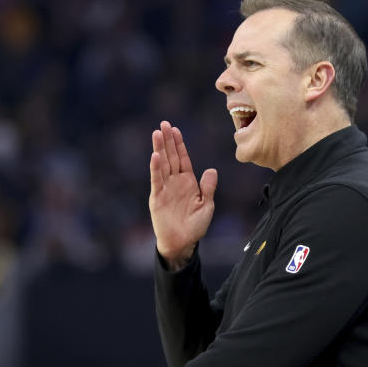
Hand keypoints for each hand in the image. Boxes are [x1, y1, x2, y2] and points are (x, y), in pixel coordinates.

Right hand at [149, 121, 217, 268]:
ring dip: (159, 149)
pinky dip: (156, 168)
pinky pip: (157, 180)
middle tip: (163, 124)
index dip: (179, 144)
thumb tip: (212, 169)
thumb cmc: (195, 226)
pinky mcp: (157, 197)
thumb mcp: (206, 205)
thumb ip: (208, 187)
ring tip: (156, 133)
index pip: (183, 158)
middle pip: (171, 157)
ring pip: (162, 164)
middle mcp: (175, 182)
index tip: (175, 129)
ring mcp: (165, 188)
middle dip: (167, 140)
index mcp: (188, 181)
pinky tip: (155, 156)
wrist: (182, 242)